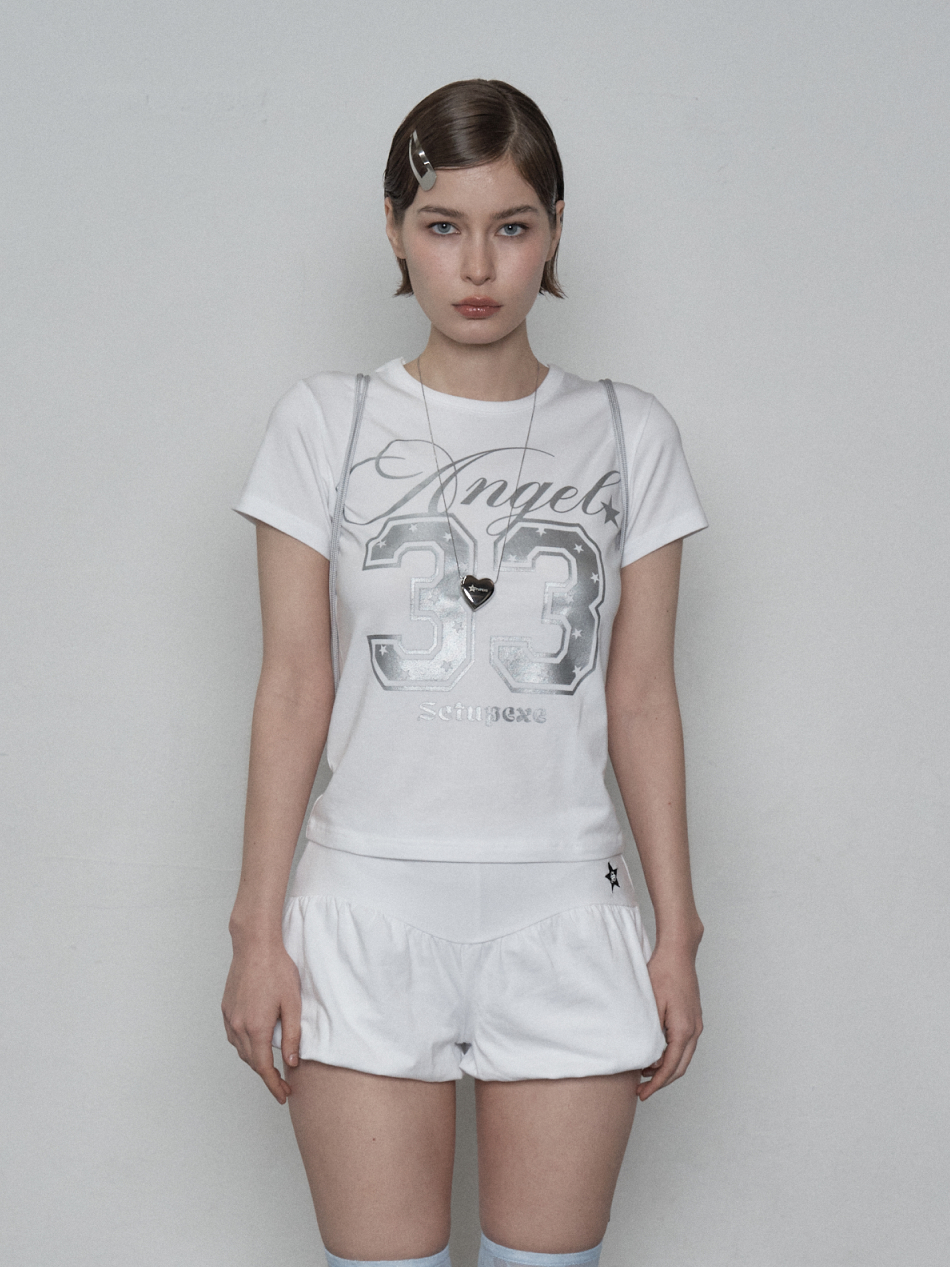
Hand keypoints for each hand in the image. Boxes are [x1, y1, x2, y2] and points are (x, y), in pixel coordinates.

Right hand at [221, 939, 301, 1103]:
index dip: (273, 1085)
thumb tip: (291, 1062)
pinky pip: (233, 1036)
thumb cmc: (277, 970)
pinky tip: (254, 1043)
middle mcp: (238, 1026)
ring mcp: (229, 1017)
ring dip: (254, 1061)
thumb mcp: (292, 1003)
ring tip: (270, 1065)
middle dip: (266, 1075)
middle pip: (251, 1061)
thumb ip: (292, 1036)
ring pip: (240, 1050)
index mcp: (256, 1027)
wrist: (255, 946)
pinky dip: (244, 1046)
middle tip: (282, 1085)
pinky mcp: (225, 1008)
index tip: (283, 1096)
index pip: (263, 1067)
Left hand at [638, 942, 702, 1100]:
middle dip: (661, 1082)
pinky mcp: (693, 1018)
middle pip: (680, 1067)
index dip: (656, 1084)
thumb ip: (650, 1034)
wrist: (678, 952)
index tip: (643, 1094)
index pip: (671, 1067)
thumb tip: (647, 1058)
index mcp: (684, 1030)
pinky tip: (655, 1055)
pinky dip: (671, 1056)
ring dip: (666, 1069)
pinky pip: (684, 1045)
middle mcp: (694, 1030)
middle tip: (642, 1091)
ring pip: (683, 1057)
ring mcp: (696, 1024)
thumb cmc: (663, 973)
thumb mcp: (650, 1004)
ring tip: (645, 1075)